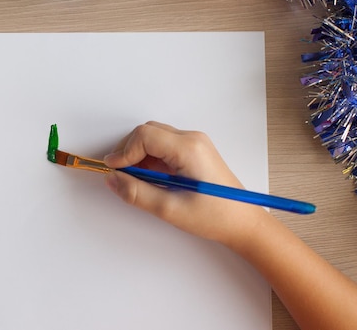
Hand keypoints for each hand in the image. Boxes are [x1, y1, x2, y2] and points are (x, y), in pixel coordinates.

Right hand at [104, 121, 265, 244]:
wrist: (243, 223)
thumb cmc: (215, 216)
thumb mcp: (170, 209)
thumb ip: (137, 193)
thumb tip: (113, 179)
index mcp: (189, 149)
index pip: (144, 136)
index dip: (124, 152)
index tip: (114, 171)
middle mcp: (192, 139)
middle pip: (147, 132)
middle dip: (129, 152)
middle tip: (122, 176)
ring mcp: (194, 143)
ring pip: (153, 137)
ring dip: (139, 156)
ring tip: (138, 181)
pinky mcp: (193, 151)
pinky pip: (163, 146)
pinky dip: (150, 159)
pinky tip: (151, 180)